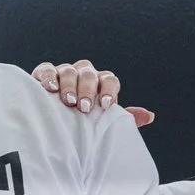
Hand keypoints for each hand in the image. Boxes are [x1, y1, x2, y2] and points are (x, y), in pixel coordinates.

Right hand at [31, 59, 154, 126]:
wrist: (58, 125)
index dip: (109, 90)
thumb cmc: (85, 123)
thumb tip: (149, 116)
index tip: (106, 106)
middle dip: (87, 90)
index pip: (110, 80)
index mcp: (102, 83)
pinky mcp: (45, 74)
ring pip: (69, 71)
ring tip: (68, 101)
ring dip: (69, 86)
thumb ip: (124, 118)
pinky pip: (47, 69)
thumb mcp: (104, 123)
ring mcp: (65, 72)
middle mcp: (84, 74)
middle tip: (84, 108)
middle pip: (89, 74)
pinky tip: (50, 89)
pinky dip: (48, 77)